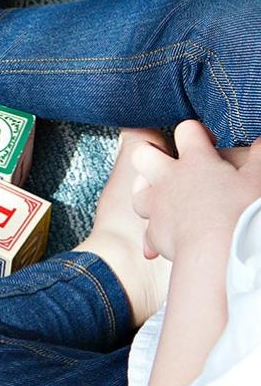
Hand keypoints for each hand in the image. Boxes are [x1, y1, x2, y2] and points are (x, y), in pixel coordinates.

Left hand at [131, 120, 260, 260]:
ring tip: (164, 197)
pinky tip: (163, 240)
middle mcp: (169, 179)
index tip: (207, 143)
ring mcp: (158, 206)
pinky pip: (147, 231)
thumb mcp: (258, 179)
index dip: (195, 132)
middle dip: (152, 154)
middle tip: (170, 163)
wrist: (219, 254)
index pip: (186, 131)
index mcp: (196, 161)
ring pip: (138, 190)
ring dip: (148, 192)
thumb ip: (258, 156)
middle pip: (142, 154)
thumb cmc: (241, 213)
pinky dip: (154, 235)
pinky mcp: (155, 233)